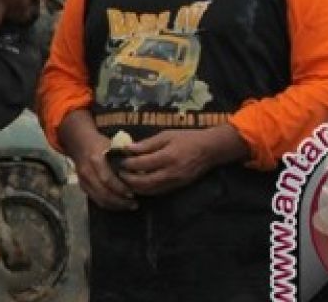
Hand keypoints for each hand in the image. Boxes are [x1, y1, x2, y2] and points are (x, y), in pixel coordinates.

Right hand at [58, 111, 136, 210]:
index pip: (108, 179)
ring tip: (128, 206)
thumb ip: (126, 159)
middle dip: (120, 201)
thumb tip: (142, 174)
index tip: (133, 194)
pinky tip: (118, 205)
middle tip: (134, 204)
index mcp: (96, 159)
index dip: (120, 189)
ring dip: (115, 205)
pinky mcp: (82, 186)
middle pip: (104, 193)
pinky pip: (95, 200)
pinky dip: (108, 205)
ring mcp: (83, 180)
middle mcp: (88, 171)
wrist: (80, 143)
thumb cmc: (101, 144)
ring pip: (99, 199)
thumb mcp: (114, 146)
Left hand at [118, 126, 248, 195]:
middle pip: (143, 182)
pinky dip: (146, 190)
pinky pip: (158, 192)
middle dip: (128, 179)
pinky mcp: (177, 187)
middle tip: (118, 173)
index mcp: (167, 157)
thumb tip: (128, 148)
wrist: (209, 150)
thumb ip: (147, 144)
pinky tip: (138, 185)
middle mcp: (170, 173)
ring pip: (150, 190)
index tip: (118, 160)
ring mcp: (175, 182)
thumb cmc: (187, 138)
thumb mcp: (166, 135)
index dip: (127, 164)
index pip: (141, 164)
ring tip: (125, 180)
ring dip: (135, 187)